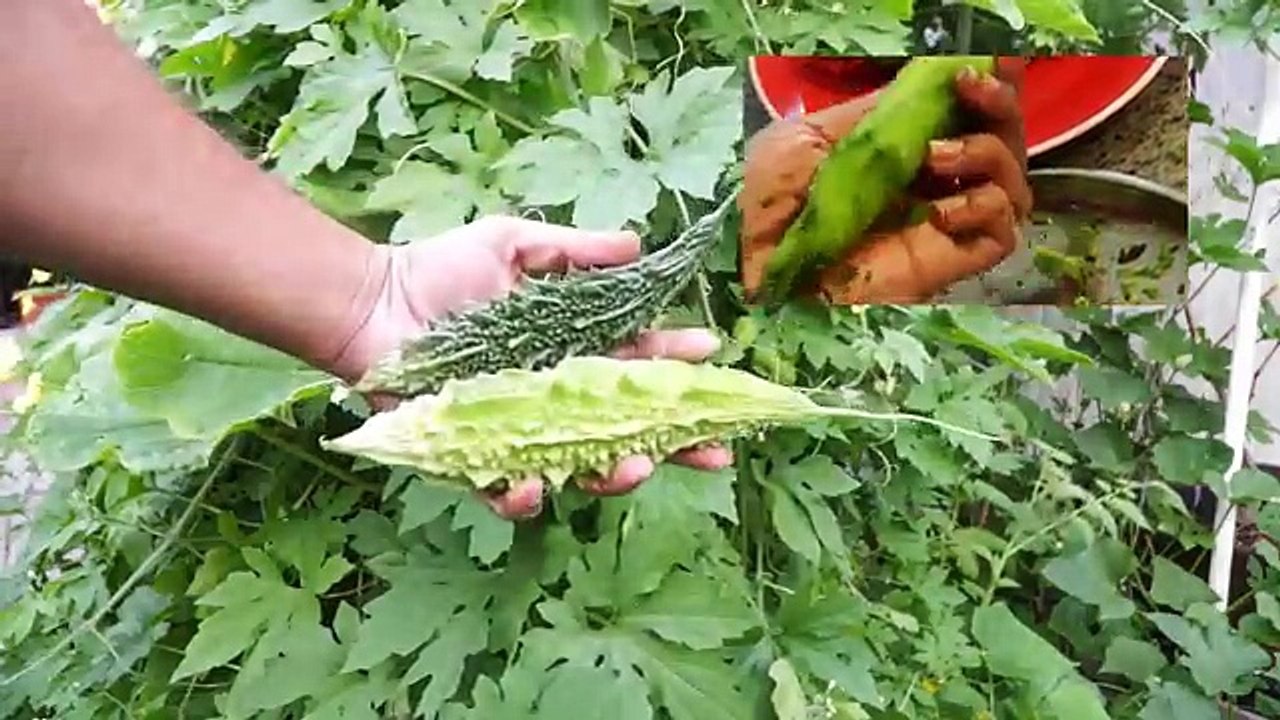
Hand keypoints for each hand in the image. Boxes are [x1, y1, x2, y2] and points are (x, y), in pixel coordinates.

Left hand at [326, 216, 733, 519]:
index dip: (680, 370)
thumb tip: (639, 244)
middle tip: (715, 450)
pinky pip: (505, 489)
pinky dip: (522, 494)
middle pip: (629, 428)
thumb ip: (575, 250)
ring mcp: (521, 432)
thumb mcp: (513, 244)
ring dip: (616, 474)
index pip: (642, 367)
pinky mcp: (475, 457)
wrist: (373, 303)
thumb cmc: (442, 271)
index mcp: (575, 351)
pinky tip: (535, 485)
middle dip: (677, 443)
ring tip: (635, 467)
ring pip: (581, 468)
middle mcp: (557, 398)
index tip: (714, 361)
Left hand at [741, 58, 1031, 302]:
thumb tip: (927, 81)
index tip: (978, 68)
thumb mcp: (810, 137)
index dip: (991, 87)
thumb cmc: (769, 200)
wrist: (753, 262)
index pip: (970, 115)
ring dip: (987, 155)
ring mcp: (945, 225)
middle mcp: (934, 185)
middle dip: (999, 107)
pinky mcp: (947, 263)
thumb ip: (870, 113)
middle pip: (1004, 141)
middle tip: (969, 89)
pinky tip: (941, 210)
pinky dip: (983, 208)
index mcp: (905, 150)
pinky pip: (1000, 232)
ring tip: (933, 156)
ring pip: (1012, 185)